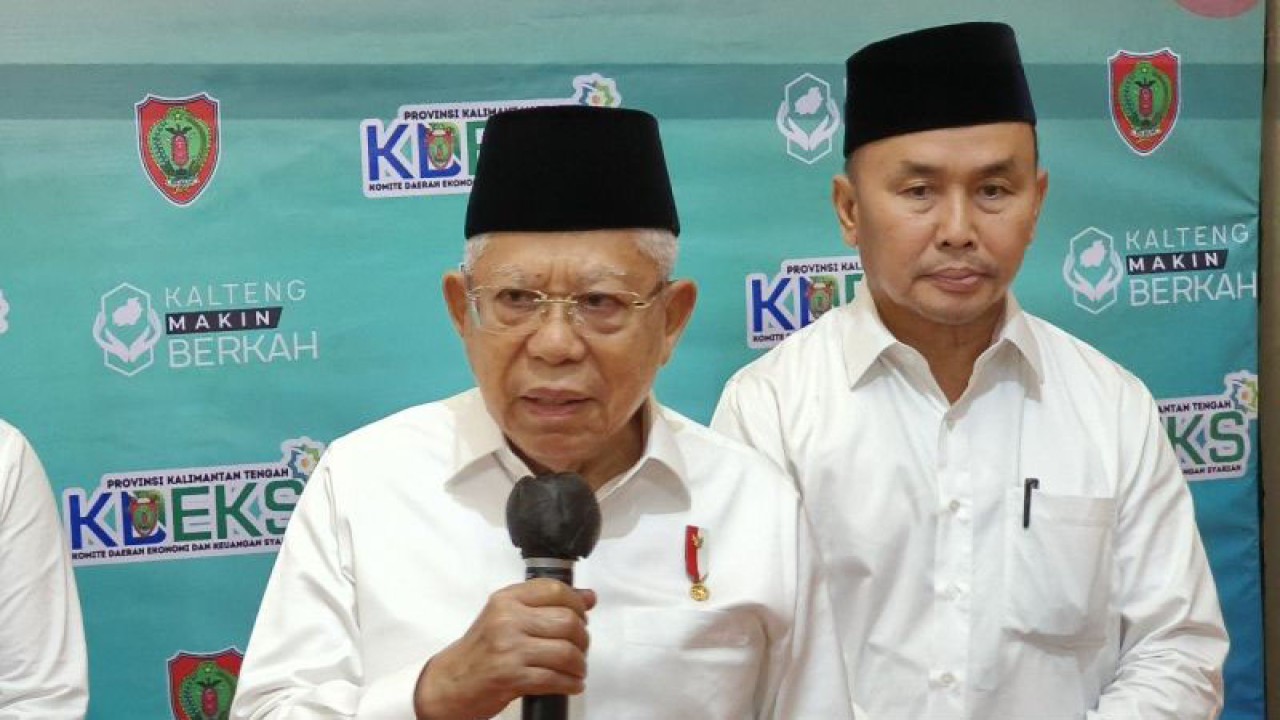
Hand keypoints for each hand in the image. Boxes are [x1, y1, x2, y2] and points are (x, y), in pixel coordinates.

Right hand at [413, 579, 596, 718]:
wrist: (450, 682)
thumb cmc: (479, 651)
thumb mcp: (505, 617)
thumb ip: (543, 605)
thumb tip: (588, 597)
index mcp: (506, 600)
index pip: (554, 589)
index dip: (577, 604)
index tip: (582, 615)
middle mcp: (507, 620)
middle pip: (567, 621)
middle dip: (582, 638)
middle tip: (580, 647)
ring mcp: (509, 649)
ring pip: (565, 652)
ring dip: (579, 664)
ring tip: (577, 668)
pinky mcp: (511, 677)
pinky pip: (555, 679)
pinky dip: (571, 684)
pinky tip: (572, 684)